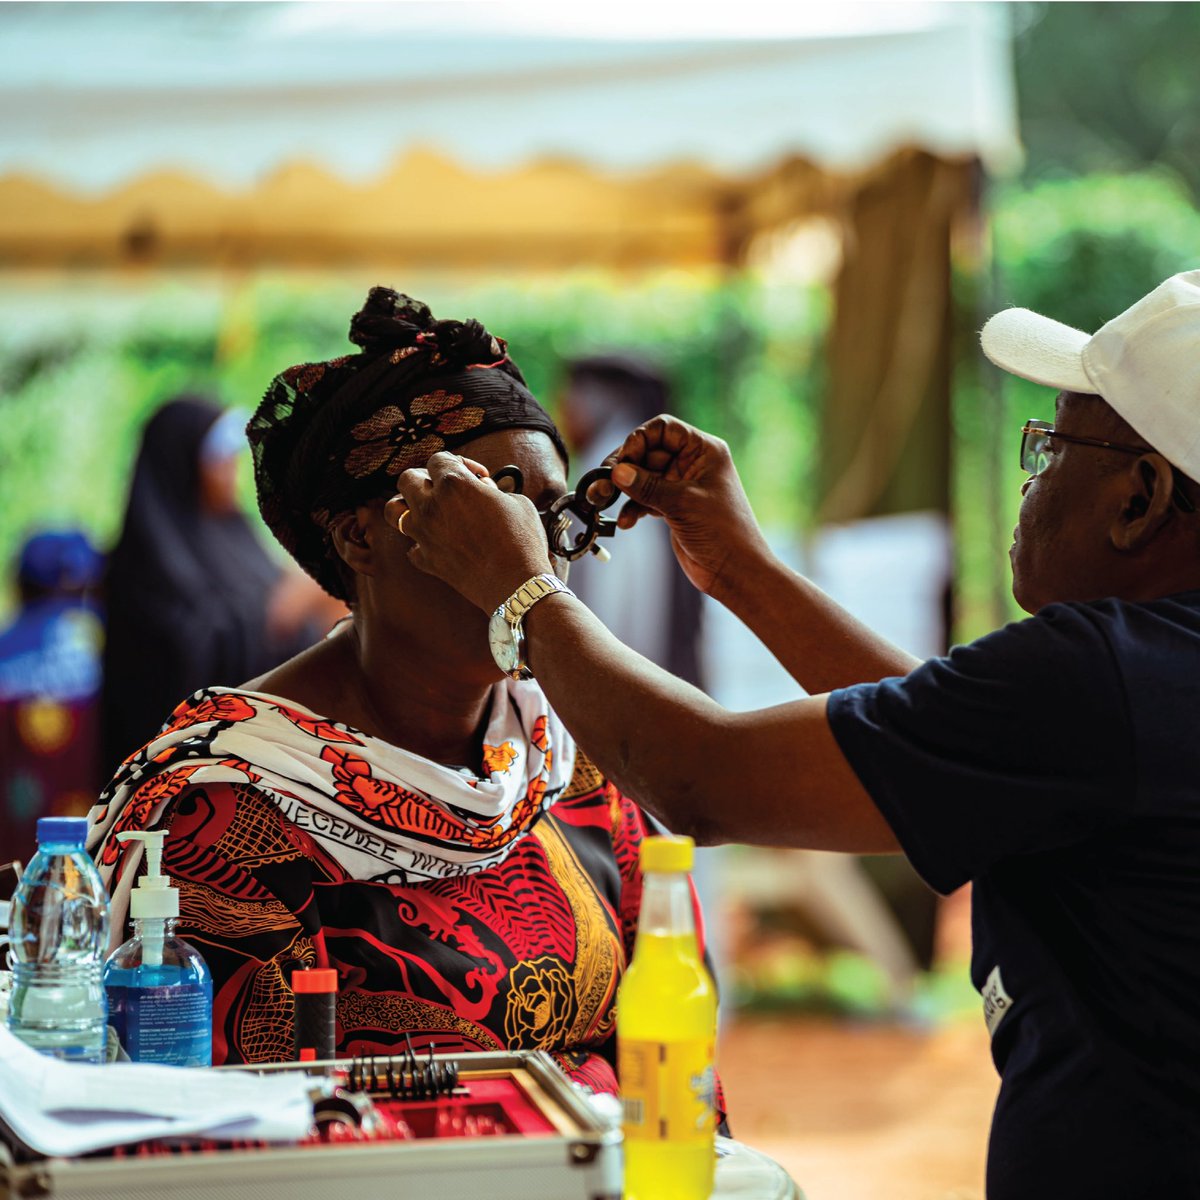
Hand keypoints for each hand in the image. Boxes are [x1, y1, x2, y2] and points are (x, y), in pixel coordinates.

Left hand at [386, 453, 552, 612]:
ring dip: (407, 506)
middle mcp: (431, 506)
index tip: (476, 475)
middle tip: (446, 488)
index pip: (438, 459)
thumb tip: (481, 490)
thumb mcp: (515, 501)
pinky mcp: (426, 560)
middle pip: (407, 479)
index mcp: (454, 484)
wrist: (517, 585)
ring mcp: (424, 535)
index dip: (458, 463)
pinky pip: (412, 547)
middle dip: (425, 478)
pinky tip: (439, 542)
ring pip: (394, 511)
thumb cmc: (523, 540)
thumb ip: (489, 490)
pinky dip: (422, 542)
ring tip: (427, 510)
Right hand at [596, 415, 770, 597]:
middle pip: (648, 452)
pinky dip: (633, 508)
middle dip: (625, 467)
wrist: (735, 571)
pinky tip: (626, 522)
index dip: (639, 440)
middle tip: (604, 482)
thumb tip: (617, 472)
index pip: (663, 429)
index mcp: (704, 451)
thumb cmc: (723, 532)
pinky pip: (645, 499)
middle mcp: (692, 464)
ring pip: (643, 477)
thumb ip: (647, 486)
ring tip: (604, 501)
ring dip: (623, 489)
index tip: (621, 461)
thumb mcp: (682, 503)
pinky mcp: (673, 507)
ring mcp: (682, 486)